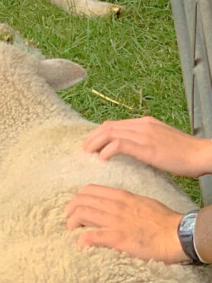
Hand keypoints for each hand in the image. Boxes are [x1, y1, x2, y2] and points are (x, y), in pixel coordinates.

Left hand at [66, 184, 185, 262]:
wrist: (177, 234)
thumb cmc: (163, 220)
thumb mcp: (142, 202)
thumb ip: (126, 203)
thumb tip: (113, 206)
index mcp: (122, 196)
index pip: (90, 190)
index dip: (77, 198)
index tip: (74, 208)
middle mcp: (115, 206)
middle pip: (81, 201)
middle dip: (70, 210)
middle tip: (69, 221)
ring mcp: (115, 221)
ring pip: (82, 214)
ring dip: (72, 223)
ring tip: (71, 230)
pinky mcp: (117, 238)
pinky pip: (91, 236)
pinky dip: (82, 240)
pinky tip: (81, 245)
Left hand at [83, 116, 211, 177]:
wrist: (200, 154)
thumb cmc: (185, 154)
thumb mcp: (161, 144)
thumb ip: (146, 144)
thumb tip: (132, 153)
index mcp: (146, 123)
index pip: (115, 124)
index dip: (99, 133)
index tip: (91, 144)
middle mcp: (142, 125)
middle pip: (108, 126)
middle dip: (92, 137)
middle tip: (84, 149)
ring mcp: (144, 134)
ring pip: (110, 132)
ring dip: (95, 143)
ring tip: (88, 153)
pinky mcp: (145, 146)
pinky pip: (118, 144)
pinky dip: (107, 151)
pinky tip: (102, 159)